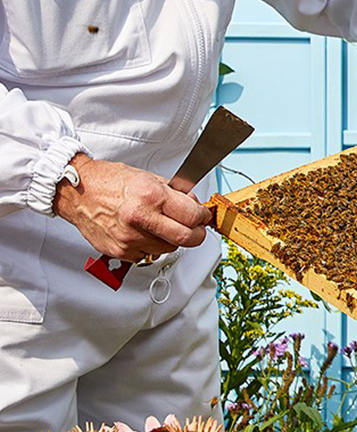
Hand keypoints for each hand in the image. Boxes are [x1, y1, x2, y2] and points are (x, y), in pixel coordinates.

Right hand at [53, 154, 210, 261]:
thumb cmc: (109, 182)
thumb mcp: (148, 177)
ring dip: (172, 239)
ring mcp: (129, 238)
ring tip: (162, 225)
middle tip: (196, 228)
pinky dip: (151, 245)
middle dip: (196, 234)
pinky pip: (148, 254)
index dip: (203, 216)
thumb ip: (174, 194)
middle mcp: (140, 218)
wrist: (78, 192)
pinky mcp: (120, 251)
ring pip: (168, 248)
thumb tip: (194, 205)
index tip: (203, 216)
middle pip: (185, 238)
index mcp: (150, 196)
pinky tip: (143, 232)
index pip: (192, 215)